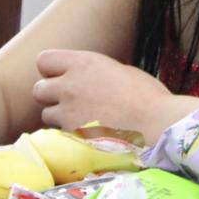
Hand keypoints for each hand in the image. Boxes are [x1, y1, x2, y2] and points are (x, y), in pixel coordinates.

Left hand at [33, 49, 171, 134]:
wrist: (159, 126)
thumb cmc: (149, 97)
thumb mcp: (121, 72)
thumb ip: (96, 73)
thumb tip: (89, 79)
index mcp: (83, 63)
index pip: (44, 60)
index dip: (51, 71)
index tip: (63, 78)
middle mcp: (70, 85)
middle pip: (38, 89)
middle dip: (51, 97)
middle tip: (70, 103)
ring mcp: (68, 112)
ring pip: (46, 115)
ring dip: (59, 119)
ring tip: (81, 123)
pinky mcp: (72, 136)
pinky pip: (60, 135)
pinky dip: (69, 137)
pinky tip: (87, 137)